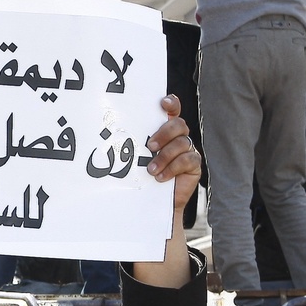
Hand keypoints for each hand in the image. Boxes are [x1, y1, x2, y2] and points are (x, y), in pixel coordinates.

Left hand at [143, 94, 200, 210]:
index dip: (171, 103)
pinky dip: (172, 168)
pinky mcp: (194, 165)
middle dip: (164, 133)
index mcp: (163, 130)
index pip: (171, 110)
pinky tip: (161, 177)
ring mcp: (187, 150)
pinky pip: (188, 160)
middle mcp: (177, 137)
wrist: (151, 202)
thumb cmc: (140, 176)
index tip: (163, 103)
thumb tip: (112, 133)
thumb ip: (132, 144)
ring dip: (164, 156)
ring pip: (182, 142)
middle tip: (150, 146)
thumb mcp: (134, 158)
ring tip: (151, 170)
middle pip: (179, 124)